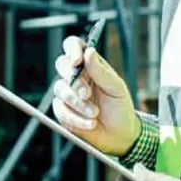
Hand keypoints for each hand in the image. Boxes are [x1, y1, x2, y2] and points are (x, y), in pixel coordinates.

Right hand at [52, 36, 139, 155]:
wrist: (119, 134)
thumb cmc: (120, 107)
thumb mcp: (116, 87)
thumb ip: (101, 70)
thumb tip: (89, 52)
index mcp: (91, 65)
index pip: (74, 46)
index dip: (72, 50)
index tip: (77, 61)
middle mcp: (77, 76)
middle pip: (62, 65)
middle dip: (74, 81)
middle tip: (87, 94)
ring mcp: (68, 93)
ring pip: (60, 89)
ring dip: (78, 104)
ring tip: (94, 113)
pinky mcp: (63, 111)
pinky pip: (60, 110)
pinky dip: (76, 118)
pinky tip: (90, 123)